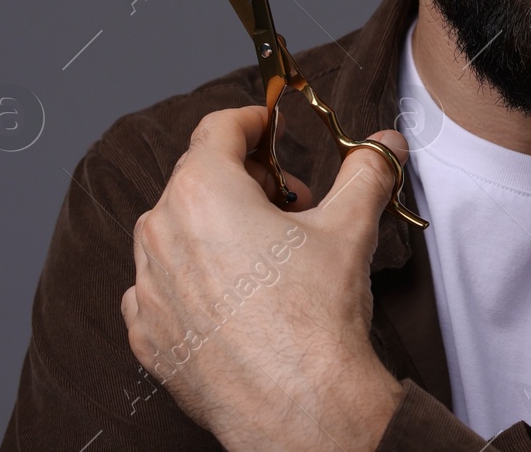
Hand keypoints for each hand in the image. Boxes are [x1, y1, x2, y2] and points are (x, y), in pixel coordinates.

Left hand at [120, 105, 408, 451]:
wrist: (299, 407)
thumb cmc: (315, 318)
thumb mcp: (350, 228)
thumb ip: (366, 172)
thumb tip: (384, 144)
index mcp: (203, 192)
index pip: (218, 129)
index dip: (253, 122)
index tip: (271, 129)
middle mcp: (161, 233)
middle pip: (198, 179)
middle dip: (246, 181)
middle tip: (292, 207)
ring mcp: (147, 287)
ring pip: (177, 232)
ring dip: (216, 230)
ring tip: (267, 257)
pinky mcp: (146, 334)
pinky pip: (162, 286)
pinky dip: (193, 281)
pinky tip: (236, 299)